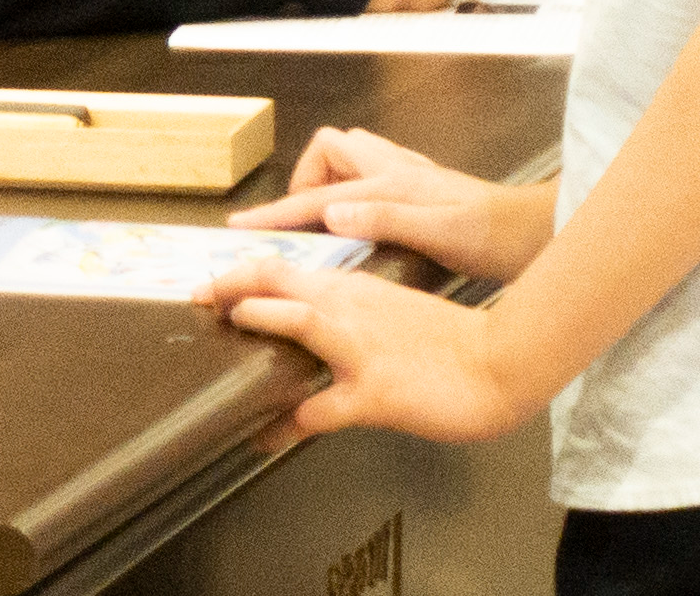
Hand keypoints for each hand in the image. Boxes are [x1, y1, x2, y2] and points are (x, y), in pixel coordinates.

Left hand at [196, 257, 538, 447]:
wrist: (501, 362)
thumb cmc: (452, 340)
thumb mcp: (395, 308)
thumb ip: (354, 307)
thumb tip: (315, 317)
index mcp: (355, 286)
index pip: (288, 265)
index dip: (245, 267)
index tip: (214, 276)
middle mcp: (351, 306)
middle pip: (279, 278)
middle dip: (231, 282)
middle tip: (197, 295)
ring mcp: (361, 347)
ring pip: (295, 318)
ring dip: (257, 318)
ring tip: (226, 326)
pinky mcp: (374, 391)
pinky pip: (319, 408)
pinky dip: (287, 422)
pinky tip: (268, 434)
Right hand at [226, 126, 554, 282]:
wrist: (538, 233)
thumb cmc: (493, 237)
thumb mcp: (439, 233)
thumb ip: (383, 219)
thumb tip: (330, 211)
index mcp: (389, 184)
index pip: (316, 198)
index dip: (275, 214)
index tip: (240, 229)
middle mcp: (394, 170)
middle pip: (329, 150)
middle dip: (307, 180)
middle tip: (304, 222)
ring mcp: (408, 176)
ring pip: (350, 160)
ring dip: (332, 183)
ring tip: (330, 225)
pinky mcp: (421, 188)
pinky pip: (370, 178)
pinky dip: (355, 193)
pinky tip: (365, 225)